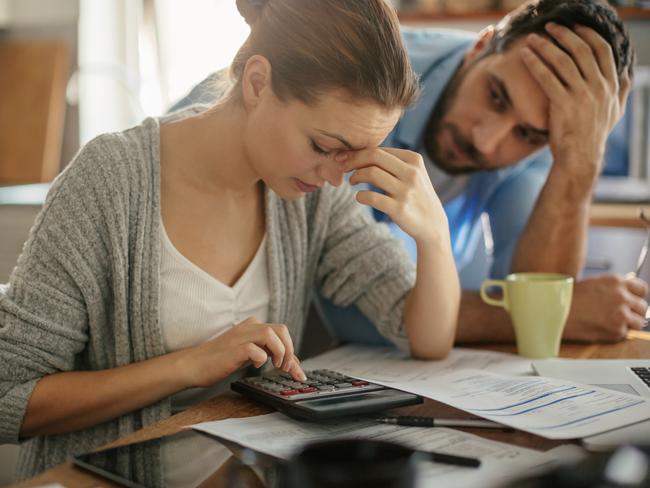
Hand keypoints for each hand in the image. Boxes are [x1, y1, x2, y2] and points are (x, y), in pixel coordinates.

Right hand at [178, 317, 305, 387]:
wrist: (194, 365)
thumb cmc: (221, 360)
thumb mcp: (250, 355)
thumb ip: (268, 354)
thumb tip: (292, 363)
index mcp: (253, 326)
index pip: (281, 332)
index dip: (293, 351)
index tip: (297, 372)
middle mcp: (249, 327)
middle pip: (281, 329)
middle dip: (289, 350)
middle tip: (285, 368)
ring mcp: (241, 336)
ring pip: (271, 334)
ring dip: (280, 352)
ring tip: (276, 366)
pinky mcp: (233, 349)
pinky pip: (255, 349)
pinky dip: (261, 358)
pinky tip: (256, 365)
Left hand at [342, 147, 446, 244]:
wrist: (432, 224)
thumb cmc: (415, 195)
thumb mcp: (410, 174)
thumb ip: (390, 162)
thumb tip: (357, 152)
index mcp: (413, 159)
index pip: (379, 149)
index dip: (357, 152)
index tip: (345, 158)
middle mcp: (412, 173)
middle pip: (374, 156)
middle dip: (353, 159)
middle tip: (343, 167)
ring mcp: (406, 191)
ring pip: (371, 173)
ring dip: (355, 176)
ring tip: (352, 181)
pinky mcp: (399, 209)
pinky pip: (371, 197)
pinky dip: (360, 196)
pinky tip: (359, 197)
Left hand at [521, 23, 630, 179]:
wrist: (580, 157)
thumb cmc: (594, 135)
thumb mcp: (615, 112)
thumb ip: (621, 91)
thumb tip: (626, 75)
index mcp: (611, 85)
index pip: (602, 50)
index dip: (587, 34)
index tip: (574, 27)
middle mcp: (598, 86)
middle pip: (581, 50)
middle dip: (564, 34)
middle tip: (549, 27)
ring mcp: (581, 95)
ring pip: (563, 61)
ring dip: (546, 46)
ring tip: (532, 39)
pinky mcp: (563, 104)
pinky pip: (547, 77)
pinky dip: (535, 64)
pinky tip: (525, 56)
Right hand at [563, 274, 647, 341]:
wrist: (555, 312)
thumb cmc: (568, 298)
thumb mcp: (593, 284)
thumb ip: (612, 288)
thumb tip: (625, 295)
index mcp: (616, 281)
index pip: (642, 289)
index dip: (637, 296)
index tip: (633, 301)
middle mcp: (622, 296)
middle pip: (642, 306)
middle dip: (633, 311)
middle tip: (620, 315)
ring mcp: (621, 313)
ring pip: (638, 322)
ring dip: (628, 323)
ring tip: (611, 323)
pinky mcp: (617, 330)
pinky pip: (624, 333)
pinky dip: (615, 333)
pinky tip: (601, 328)